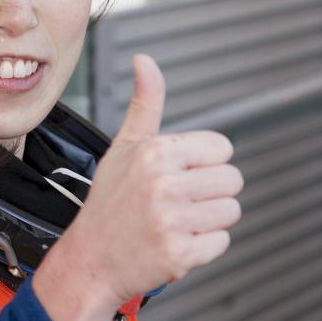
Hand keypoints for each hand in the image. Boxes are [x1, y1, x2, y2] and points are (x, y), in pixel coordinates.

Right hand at [35, 54, 243, 320]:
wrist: (89, 261)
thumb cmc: (109, 203)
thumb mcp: (123, 147)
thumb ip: (145, 104)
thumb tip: (145, 60)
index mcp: (155, 152)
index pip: (222, 148)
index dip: (204, 163)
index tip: (178, 176)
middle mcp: (164, 184)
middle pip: (232, 180)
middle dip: (210, 193)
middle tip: (176, 203)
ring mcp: (172, 220)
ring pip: (231, 211)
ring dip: (208, 220)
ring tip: (175, 222)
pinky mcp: (180, 254)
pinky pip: (221, 242)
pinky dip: (202, 246)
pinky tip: (174, 242)